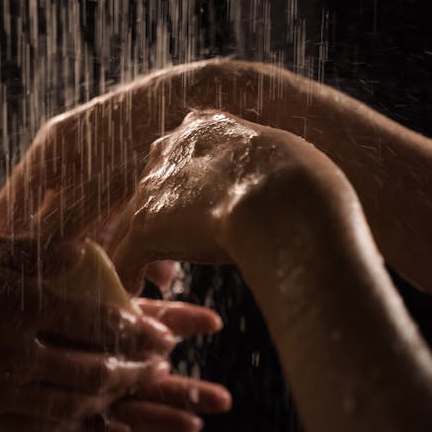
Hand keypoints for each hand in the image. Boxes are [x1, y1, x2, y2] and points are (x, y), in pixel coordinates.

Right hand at [0, 226, 228, 431]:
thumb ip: (30, 251)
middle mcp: (18, 353)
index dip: (141, 328)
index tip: (170, 333)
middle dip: (141, 369)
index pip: (99, 320)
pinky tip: (109, 431)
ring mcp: (1, 392)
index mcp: (20, 304)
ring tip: (150, 397)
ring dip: (121, 402)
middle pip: (97, 368)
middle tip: (168, 368)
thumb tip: (84, 249)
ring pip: (77, 404)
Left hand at [110, 110, 315, 290]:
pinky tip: (138, 302)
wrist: (288, 198)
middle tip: (179, 257)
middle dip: (166, 225)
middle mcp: (172, 149)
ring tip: (161, 283)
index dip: (193, 196)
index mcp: (209, 129)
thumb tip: (300, 197)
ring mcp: (154, 187)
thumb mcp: (290, 168)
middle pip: (153, 191)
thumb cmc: (307, 187)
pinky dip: (130, 281)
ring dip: (145, 255)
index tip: (206, 219)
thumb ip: (275, 177)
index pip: (185, 161)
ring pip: (133, 224)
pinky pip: (125, 258)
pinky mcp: (146, 225)